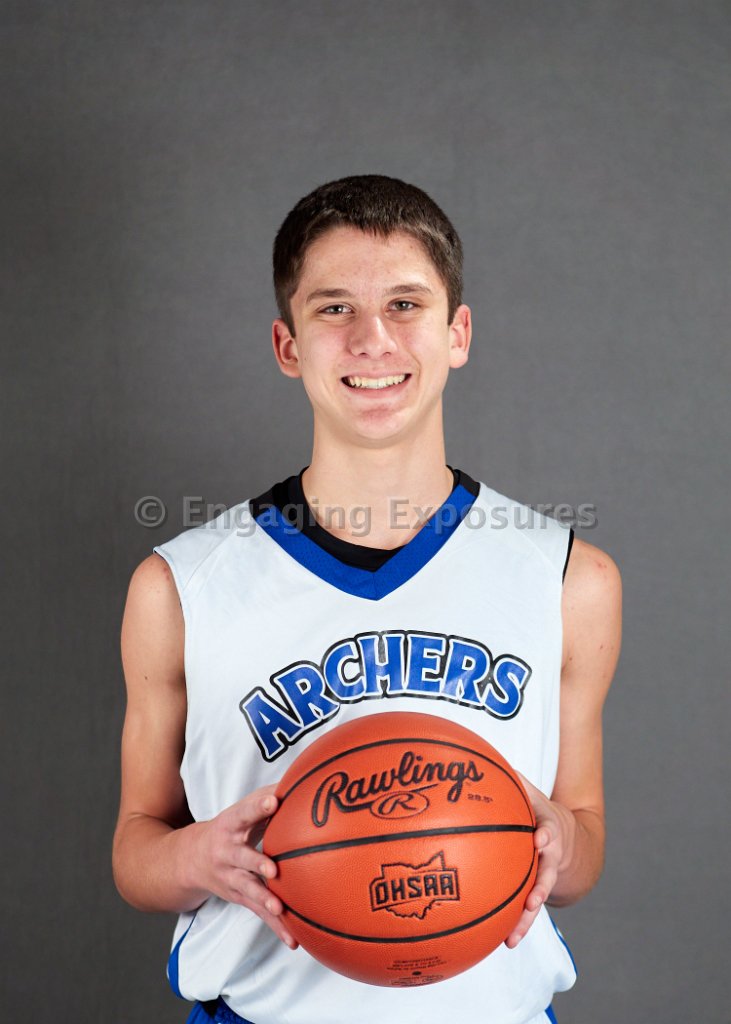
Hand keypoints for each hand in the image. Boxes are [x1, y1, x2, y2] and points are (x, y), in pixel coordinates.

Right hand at [188, 784, 297, 948]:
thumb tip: (299, 780)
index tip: (274, 801)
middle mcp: (227, 852)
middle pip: (242, 857)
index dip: (258, 807)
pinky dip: (276, 927)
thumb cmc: (229, 828)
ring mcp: (231, 877)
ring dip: (264, 899)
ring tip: (279, 909)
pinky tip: (293, 940)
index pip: (245, 812)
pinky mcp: (239, 897)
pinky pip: (259, 912)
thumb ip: (266, 797)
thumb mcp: (241, 810)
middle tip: (273, 868)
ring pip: (248, 889)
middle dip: (257, 862)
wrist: (191, 859)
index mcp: (231, 824)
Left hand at [504, 775, 574, 948]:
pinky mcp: (538, 892)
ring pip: (539, 898)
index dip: (547, 834)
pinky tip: (505, 941)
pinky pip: (529, 911)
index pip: (551, 828)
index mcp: (550, 827)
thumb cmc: (543, 813)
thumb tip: (484, 758)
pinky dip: (519, 925)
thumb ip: (515, 780)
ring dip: (528, 916)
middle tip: (535, 898)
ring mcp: (546, 876)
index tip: (542, 838)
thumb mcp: (535, 794)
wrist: (575, 842)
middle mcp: (551, 855)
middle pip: (547, 871)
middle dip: (542, 884)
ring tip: (515, 935)